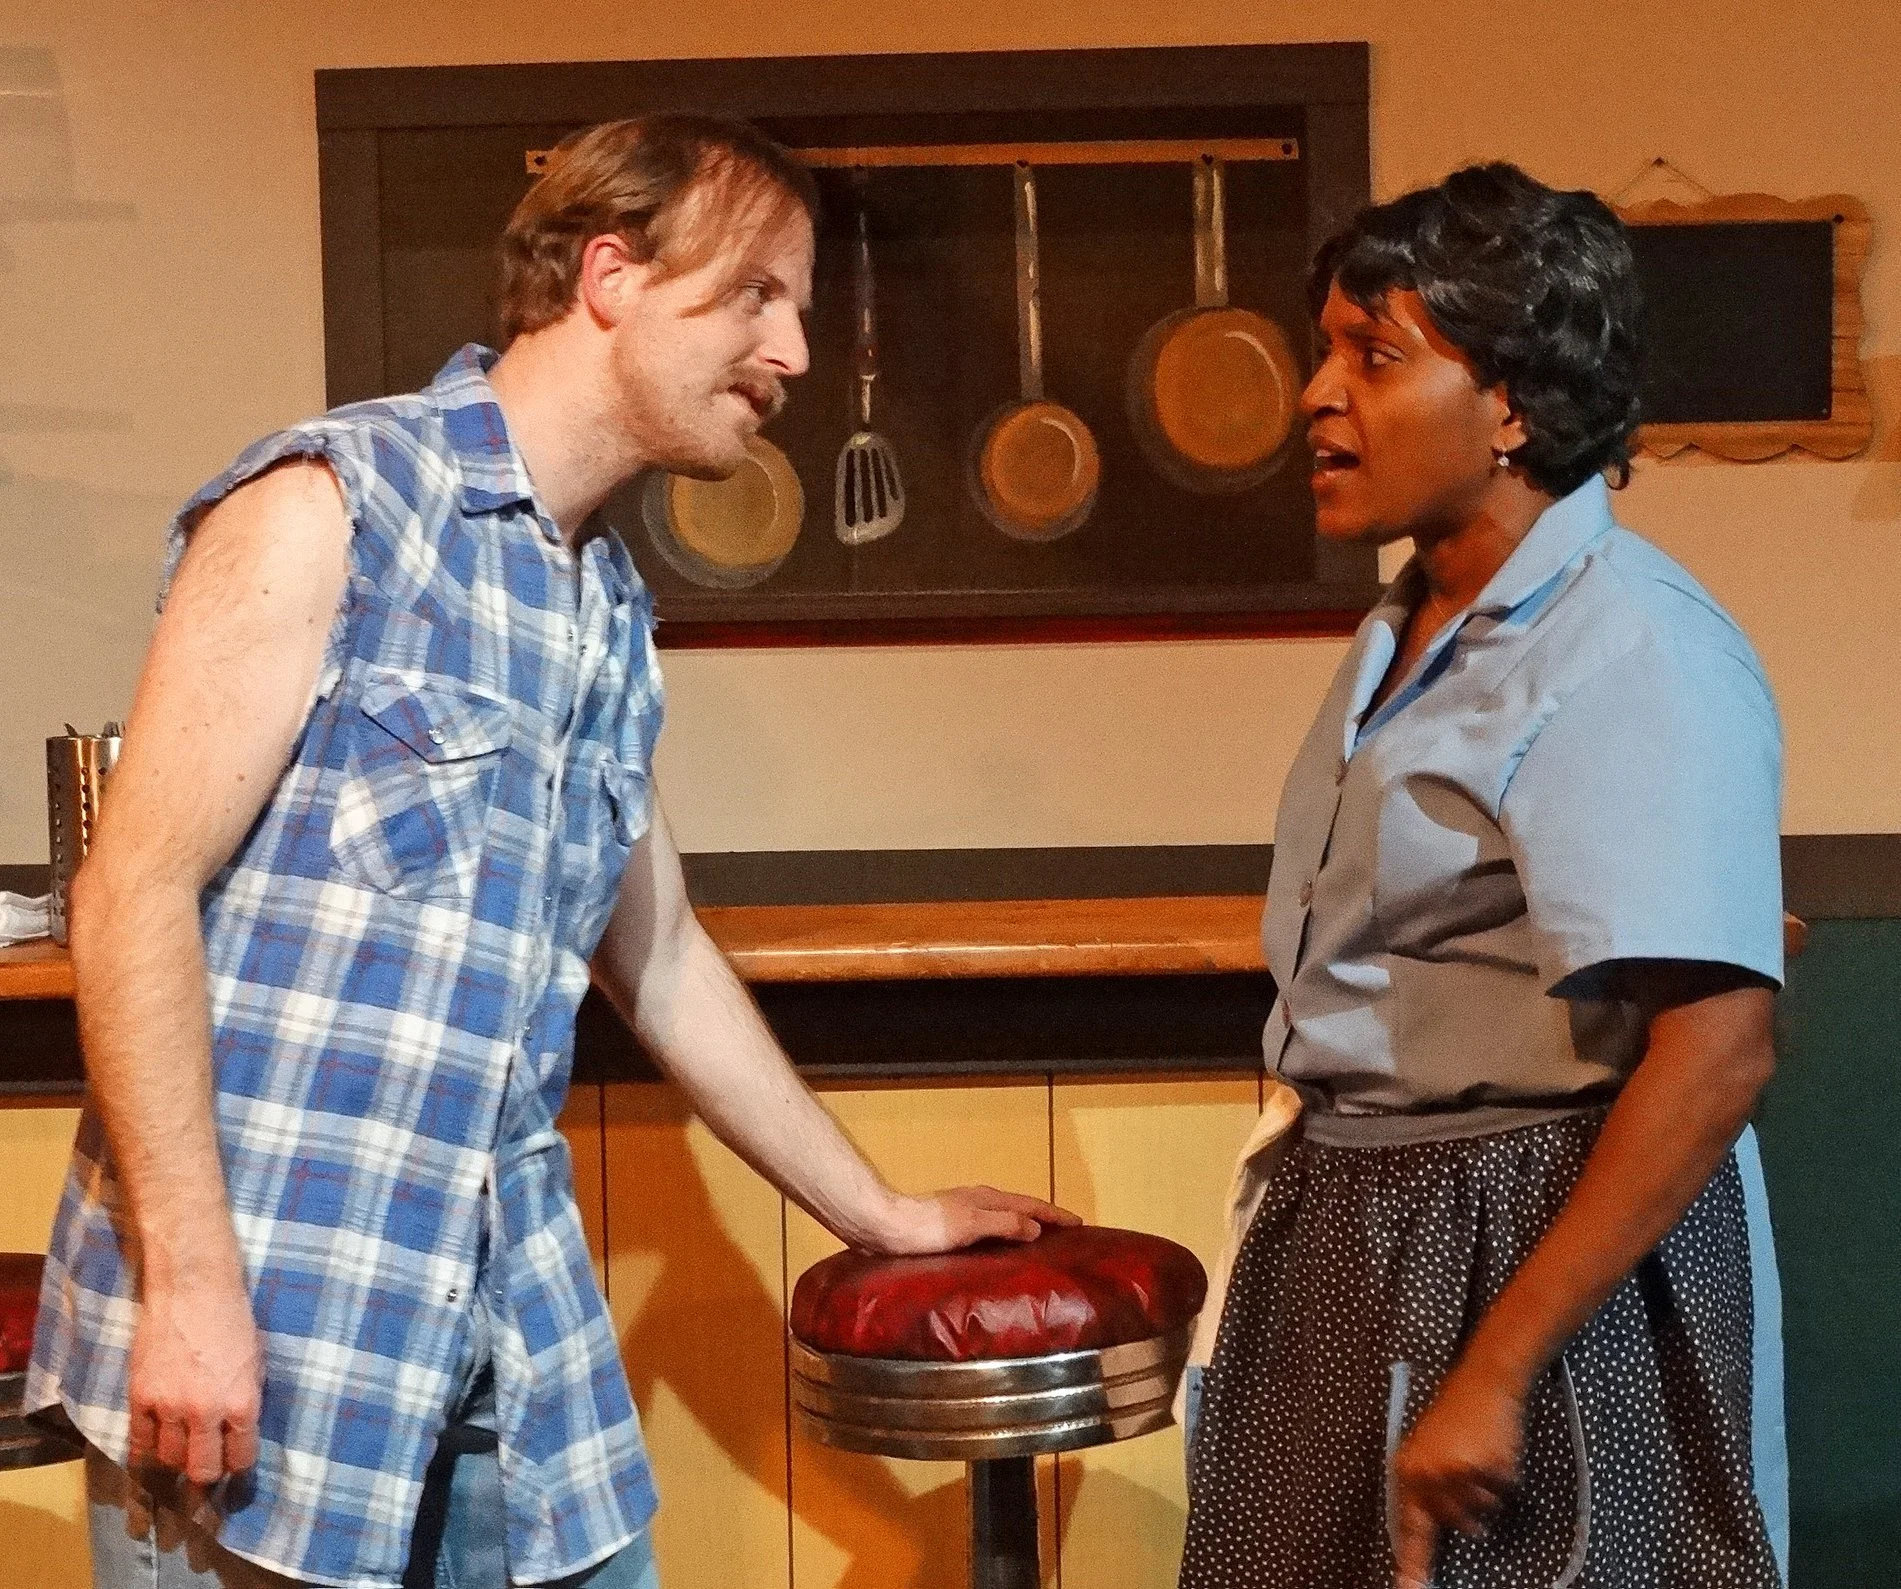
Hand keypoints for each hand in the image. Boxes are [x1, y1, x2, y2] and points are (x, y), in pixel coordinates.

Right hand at [127, 1273, 263, 1484]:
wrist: (193, 1290)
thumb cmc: (233, 1319)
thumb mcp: (256, 1361)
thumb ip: (246, 1399)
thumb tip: (240, 1430)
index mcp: (242, 1403)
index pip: (241, 1458)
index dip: (239, 1465)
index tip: (235, 1464)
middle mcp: (206, 1413)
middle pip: (202, 1470)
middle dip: (207, 1473)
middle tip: (207, 1466)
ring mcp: (168, 1407)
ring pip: (169, 1459)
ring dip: (177, 1460)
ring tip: (183, 1451)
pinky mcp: (139, 1397)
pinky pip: (139, 1441)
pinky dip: (147, 1447)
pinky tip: (156, 1443)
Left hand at [866, 1185, 1081, 1254]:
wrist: (884, 1227)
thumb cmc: (926, 1227)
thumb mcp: (970, 1225)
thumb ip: (1004, 1223)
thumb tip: (1035, 1227)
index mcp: (987, 1199)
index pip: (1031, 1205)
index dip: (1055, 1214)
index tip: (1079, 1222)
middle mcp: (978, 1201)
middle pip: (1020, 1207)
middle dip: (1044, 1217)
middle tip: (1066, 1232)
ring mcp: (963, 1212)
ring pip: (1004, 1217)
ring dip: (1024, 1226)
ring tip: (1041, 1242)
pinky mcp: (950, 1226)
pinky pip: (989, 1228)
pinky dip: (1004, 1234)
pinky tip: (1001, 1249)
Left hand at [1391, 1361, 1527, 1588]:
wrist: (1481, 1382)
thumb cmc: (1451, 1416)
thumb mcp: (1424, 1450)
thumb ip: (1425, 1488)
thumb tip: (1434, 1528)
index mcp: (1409, 1471)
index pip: (1411, 1528)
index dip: (1413, 1564)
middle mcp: (1432, 1475)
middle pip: (1457, 1523)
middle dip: (1468, 1511)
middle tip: (1469, 1473)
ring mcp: (1462, 1473)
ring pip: (1483, 1511)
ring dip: (1487, 1492)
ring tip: (1480, 1456)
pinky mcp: (1491, 1468)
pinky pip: (1504, 1492)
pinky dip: (1505, 1477)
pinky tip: (1496, 1450)